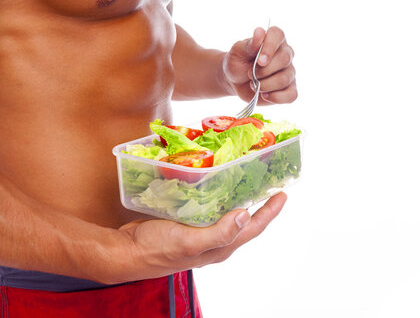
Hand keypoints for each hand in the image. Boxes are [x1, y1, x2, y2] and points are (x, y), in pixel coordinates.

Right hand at [114, 193, 286, 282]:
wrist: (126, 252)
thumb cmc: (157, 249)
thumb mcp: (190, 241)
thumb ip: (219, 232)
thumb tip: (246, 215)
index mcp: (221, 246)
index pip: (254, 227)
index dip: (270, 211)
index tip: (283, 194)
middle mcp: (214, 240)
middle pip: (244, 220)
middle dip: (258, 202)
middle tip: (267, 180)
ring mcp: (200, 232)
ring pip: (226, 212)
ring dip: (238, 196)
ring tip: (245, 177)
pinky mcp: (186, 223)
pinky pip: (208, 207)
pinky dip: (216, 194)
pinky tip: (213, 182)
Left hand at [224, 26, 297, 103]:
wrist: (234, 81)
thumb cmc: (237, 62)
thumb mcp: (237, 51)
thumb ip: (249, 44)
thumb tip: (260, 32)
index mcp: (274, 39)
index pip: (278, 35)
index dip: (269, 47)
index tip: (259, 60)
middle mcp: (285, 54)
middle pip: (284, 59)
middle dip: (264, 70)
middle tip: (250, 74)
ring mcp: (289, 72)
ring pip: (284, 79)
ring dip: (265, 85)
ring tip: (253, 84)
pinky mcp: (289, 89)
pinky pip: (291, 95)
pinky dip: (276, 98)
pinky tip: (264, 95)